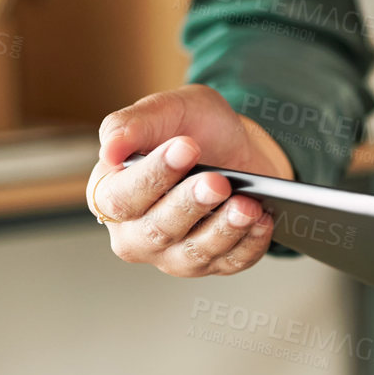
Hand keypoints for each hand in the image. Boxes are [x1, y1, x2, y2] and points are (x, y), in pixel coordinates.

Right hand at [89, 84, 295, 276]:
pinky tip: (263, 219)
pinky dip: (250, 243)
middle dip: (190, 204)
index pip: (121, 198)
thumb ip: (131, 125)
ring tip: (247, 204)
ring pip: (194, 253)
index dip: (153, 175)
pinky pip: (231, 262)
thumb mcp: (164, 111)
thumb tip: (110, 149)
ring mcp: (173, 254)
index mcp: (111, 195)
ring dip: (224, 229)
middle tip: (218, 181)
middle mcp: (136, 233)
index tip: (185, 147)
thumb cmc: (190, 130)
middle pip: (158, 230)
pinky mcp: (212, 263)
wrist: (234, 146)